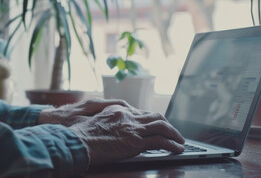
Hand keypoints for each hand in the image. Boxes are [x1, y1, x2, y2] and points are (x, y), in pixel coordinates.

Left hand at [38, 98, 141, 125]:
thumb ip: (96, 122)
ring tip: (132, 123)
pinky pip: (105, 112)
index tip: (140, 117)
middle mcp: (94, 102)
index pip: (119, 104)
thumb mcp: (80, 124)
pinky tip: (116, 125)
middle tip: (141, 120)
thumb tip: (111, 120)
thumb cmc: (61, 123)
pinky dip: (113, 117)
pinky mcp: (87, 110)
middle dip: (130, 112)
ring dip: (122, 115)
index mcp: (94, 103)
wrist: (45, 119)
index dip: (131, 110)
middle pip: (118, 105)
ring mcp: (91, 105)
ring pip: (112, 108)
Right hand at [70, 105, 184, 164]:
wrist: (79, 142)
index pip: (141, 113)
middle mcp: (128, 116)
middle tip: (173, 132)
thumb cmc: (82, 135)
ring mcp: (133, 129)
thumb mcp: (95, 121)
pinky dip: (172, 144)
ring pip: (162, 126)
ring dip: (174, 134)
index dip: (152, 120)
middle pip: (155, 116)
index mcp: (118, 110)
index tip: (157, 125)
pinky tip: (177, 149)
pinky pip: (160, 141)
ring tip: (181, 141)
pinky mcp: (136, 142)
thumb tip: (116, 126)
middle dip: (167, 124)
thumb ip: (108, 120)